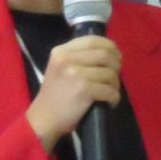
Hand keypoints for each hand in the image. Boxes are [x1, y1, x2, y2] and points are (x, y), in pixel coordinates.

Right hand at [26, 34, 120, 148]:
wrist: (44, 119)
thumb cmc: (54, 95)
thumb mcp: (60, 68)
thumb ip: (78, 57)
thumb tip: (109, 53)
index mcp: (61, 51)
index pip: (92, 40)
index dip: (109, 46)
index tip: (115, 56)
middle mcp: (67, 59)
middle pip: (105, 54)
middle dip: (116, 65)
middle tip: (115, 76)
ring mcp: (75, 74)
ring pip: (109, 72)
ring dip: (115, 83)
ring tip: (111, 91)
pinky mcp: (84, 90)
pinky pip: (109, 90)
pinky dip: (114, 97)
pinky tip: (110, 102)